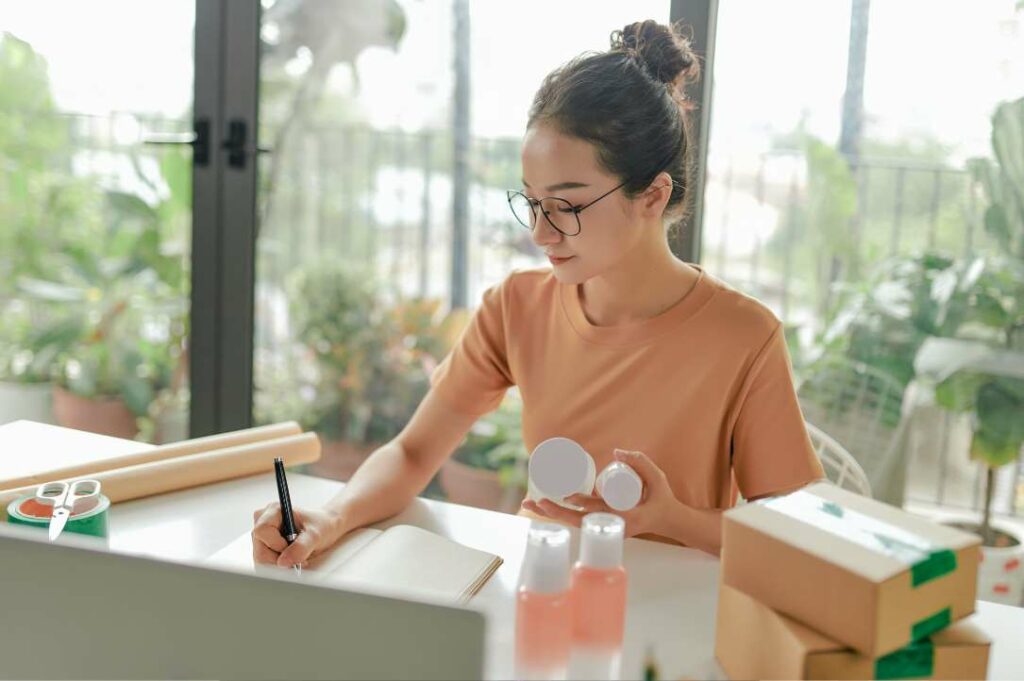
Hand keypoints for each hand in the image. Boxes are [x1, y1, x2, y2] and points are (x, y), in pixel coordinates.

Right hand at [251, 502, 342, 568]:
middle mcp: (264, 521)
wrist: (326, 527)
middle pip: (259, 548)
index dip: (275, 544)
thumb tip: (283, 562)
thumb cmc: (321, 525)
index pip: (261, 531)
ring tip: (296, 557)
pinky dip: (279, 564)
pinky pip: (265, 561)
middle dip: (278, 558)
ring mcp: (263, 534)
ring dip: (280, 563)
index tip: (291, 548)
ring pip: (261, 558)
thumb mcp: (315, 535)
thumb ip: (301, 547)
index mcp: (274, 510)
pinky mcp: (264, 545)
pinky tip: (291, 558)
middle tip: (297, 558)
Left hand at [521, 449, 679, 537]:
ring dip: (550, 514)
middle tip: (533, 502)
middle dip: (553, 512)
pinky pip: (577, 521)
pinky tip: (542, 507)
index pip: (599, 511)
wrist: (668, 521)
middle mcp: (609, 526)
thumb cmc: (663, 499)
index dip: (581, 504)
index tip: (566, 496)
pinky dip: (559, 515)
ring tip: (528, 504)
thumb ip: (640, 462)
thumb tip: (615, 452)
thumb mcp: (658, 478)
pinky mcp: (600, 523)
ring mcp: (603, 527)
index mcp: (625, 518)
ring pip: (573, 522)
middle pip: (576, 521)